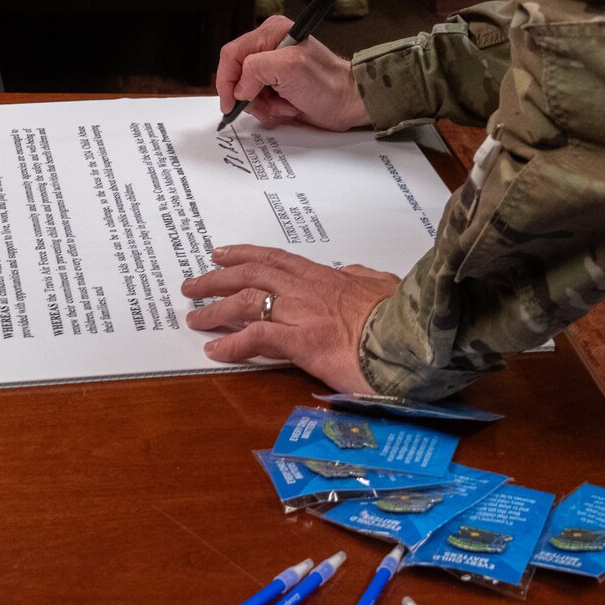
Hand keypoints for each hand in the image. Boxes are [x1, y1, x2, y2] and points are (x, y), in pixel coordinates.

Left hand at [182, 245, 398, 391]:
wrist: (412, 338)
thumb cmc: (400, 316)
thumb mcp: (382, 286)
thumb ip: (362, 279)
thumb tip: (353, 274)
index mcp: (326, 278)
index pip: (276, 259)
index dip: (245, 255)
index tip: (221, 254)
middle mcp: (308, 290)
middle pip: (251, 275)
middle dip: (217, 278)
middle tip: (193, 284)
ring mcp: (303, 314)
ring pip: (247, 302)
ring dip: (215, 309)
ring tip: (193, 317)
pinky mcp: (303, 342)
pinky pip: (257, 339)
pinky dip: (232, 344)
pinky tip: (214, 351)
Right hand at [215, 15, 370, 130]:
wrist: (348, 103)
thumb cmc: (326, 82)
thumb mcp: (288, 67)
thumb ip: (255, 69)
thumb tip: (239, 88)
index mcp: (270, 33)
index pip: (232, 54)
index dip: (227, 80)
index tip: (230, 102)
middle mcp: (269, 49)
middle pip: (237, 76)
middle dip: (250, 96)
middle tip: (267, 103)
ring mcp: (273, 70)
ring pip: (247, 93)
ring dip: (264, 106)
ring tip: (285, 105)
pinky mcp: (277, 87)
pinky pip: (259, 103)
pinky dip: (271, 111)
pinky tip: (289, 108)